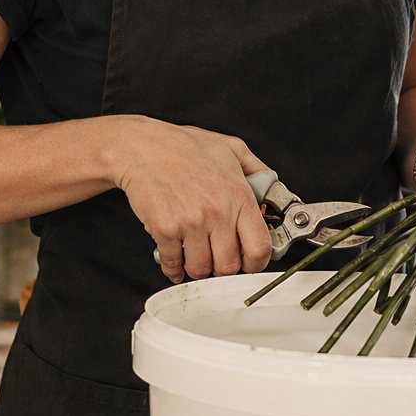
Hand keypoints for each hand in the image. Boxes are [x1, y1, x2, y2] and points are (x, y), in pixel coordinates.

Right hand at [111, 117, 273, 282]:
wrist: (142, 147)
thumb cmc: (184, 146)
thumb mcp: (232, 148)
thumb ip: (257, 170)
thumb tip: (273, 189)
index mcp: (238, 196)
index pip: (259, 248)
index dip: (257, 263)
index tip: (250, 263)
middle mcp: (217, 212)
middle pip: (229, 266)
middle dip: (224, 267)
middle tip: (218, 258)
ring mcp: (190, 223)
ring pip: (201, 269)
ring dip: (199, 268)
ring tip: (196, 256)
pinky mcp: (165, 230)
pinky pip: (173, 264)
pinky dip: (173, 268)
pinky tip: (175, 261)